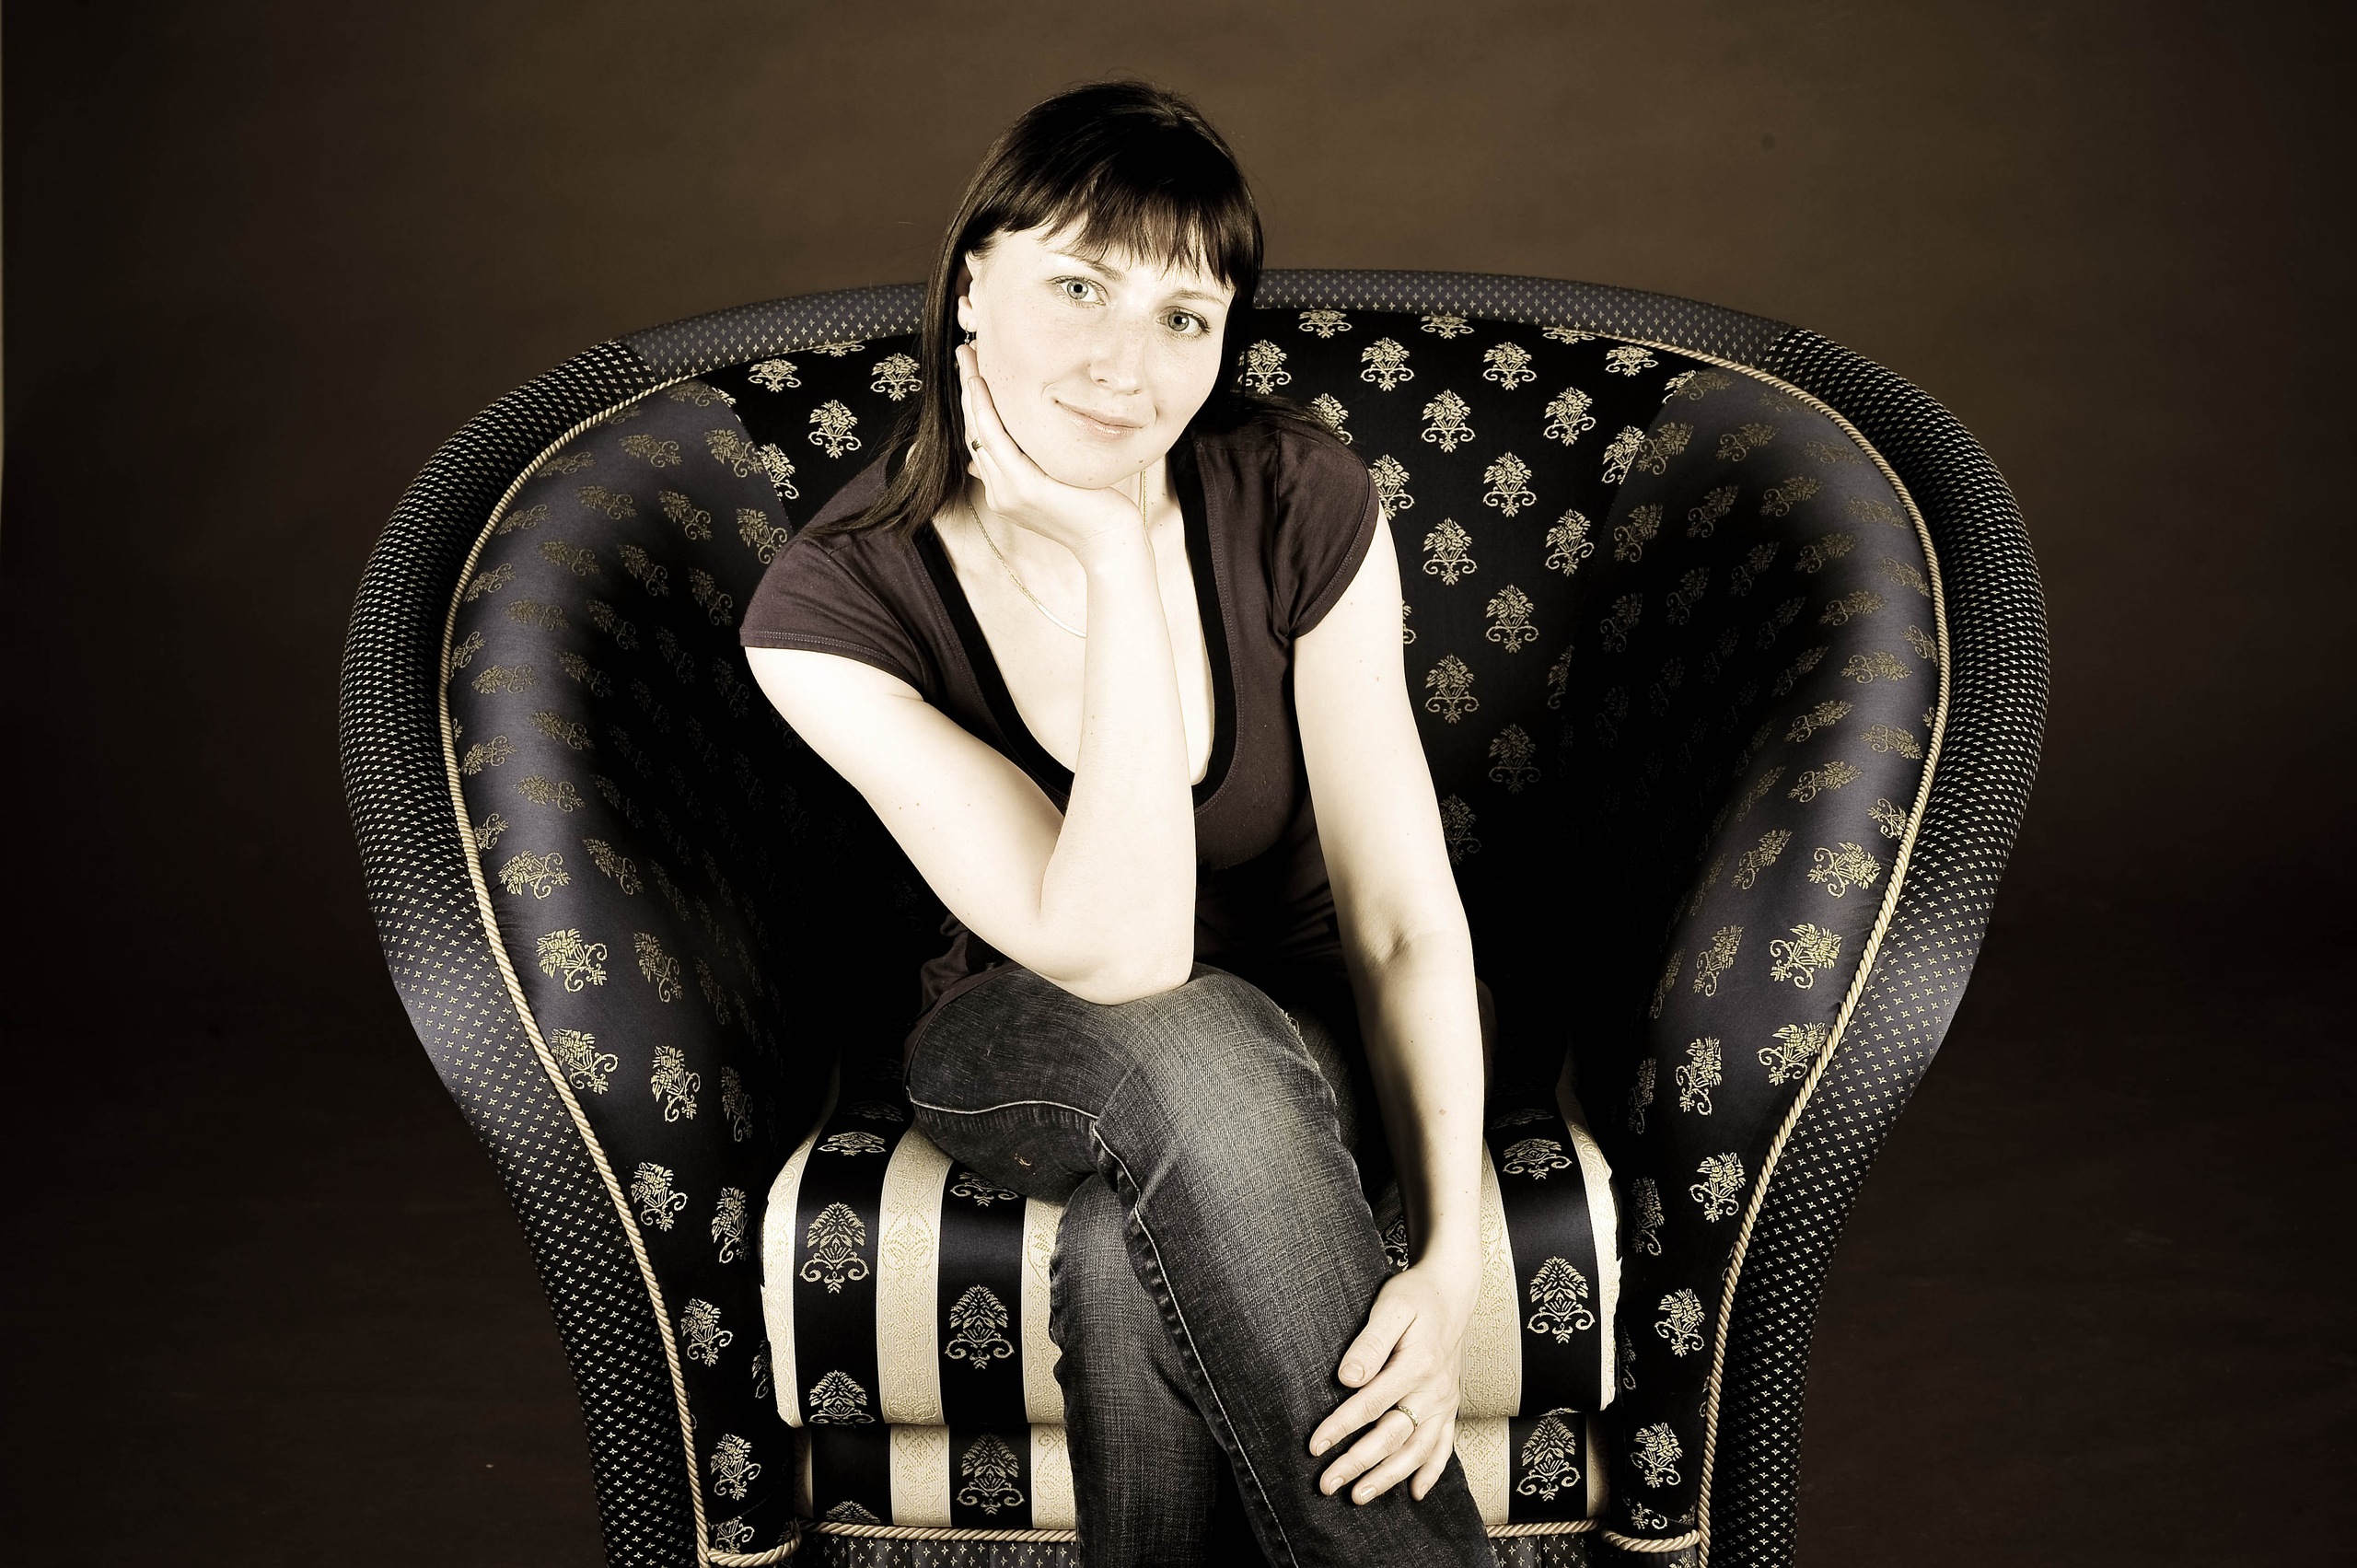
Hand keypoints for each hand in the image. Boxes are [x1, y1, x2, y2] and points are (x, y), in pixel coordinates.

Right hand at [956, 343, 1149, 563]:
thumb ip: (1032, 465)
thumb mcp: (1057, 481)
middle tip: (964, 352)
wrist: (1109, 542)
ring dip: (970, 391)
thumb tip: (1017, 442)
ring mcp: (1007, 491)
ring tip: (968, 357)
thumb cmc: (1093, 508)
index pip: (981, 439)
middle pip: (973, 431)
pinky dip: (985, 410)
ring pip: (978, 431)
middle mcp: (999, 491)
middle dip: (966, 389)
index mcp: (1005, 490)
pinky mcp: (1022, 488)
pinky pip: (995, 440)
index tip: (973, 370)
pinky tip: (981, 385)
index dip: (973, 403)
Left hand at [1308, 1258, 1477, 1504]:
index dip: (1341, 1427)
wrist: (1453, 1291)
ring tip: (1360, 1496)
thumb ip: (1369, 1343)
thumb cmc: (1416, 1295)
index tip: (1314, 1446)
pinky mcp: (1450, 1405)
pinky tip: (1415, 1493)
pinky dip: (1431, 1472)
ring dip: (1389, 1477)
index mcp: (1418, 1364)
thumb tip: (1347, 1378)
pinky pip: (1444, 1446)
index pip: (1371, 1404)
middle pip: (1392, 1436)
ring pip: (1417, 1449)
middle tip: (1327, 1483)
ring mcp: (1445, 1401)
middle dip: (1358, 1463)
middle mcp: (1435, 1389)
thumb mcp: (1391, 1307)